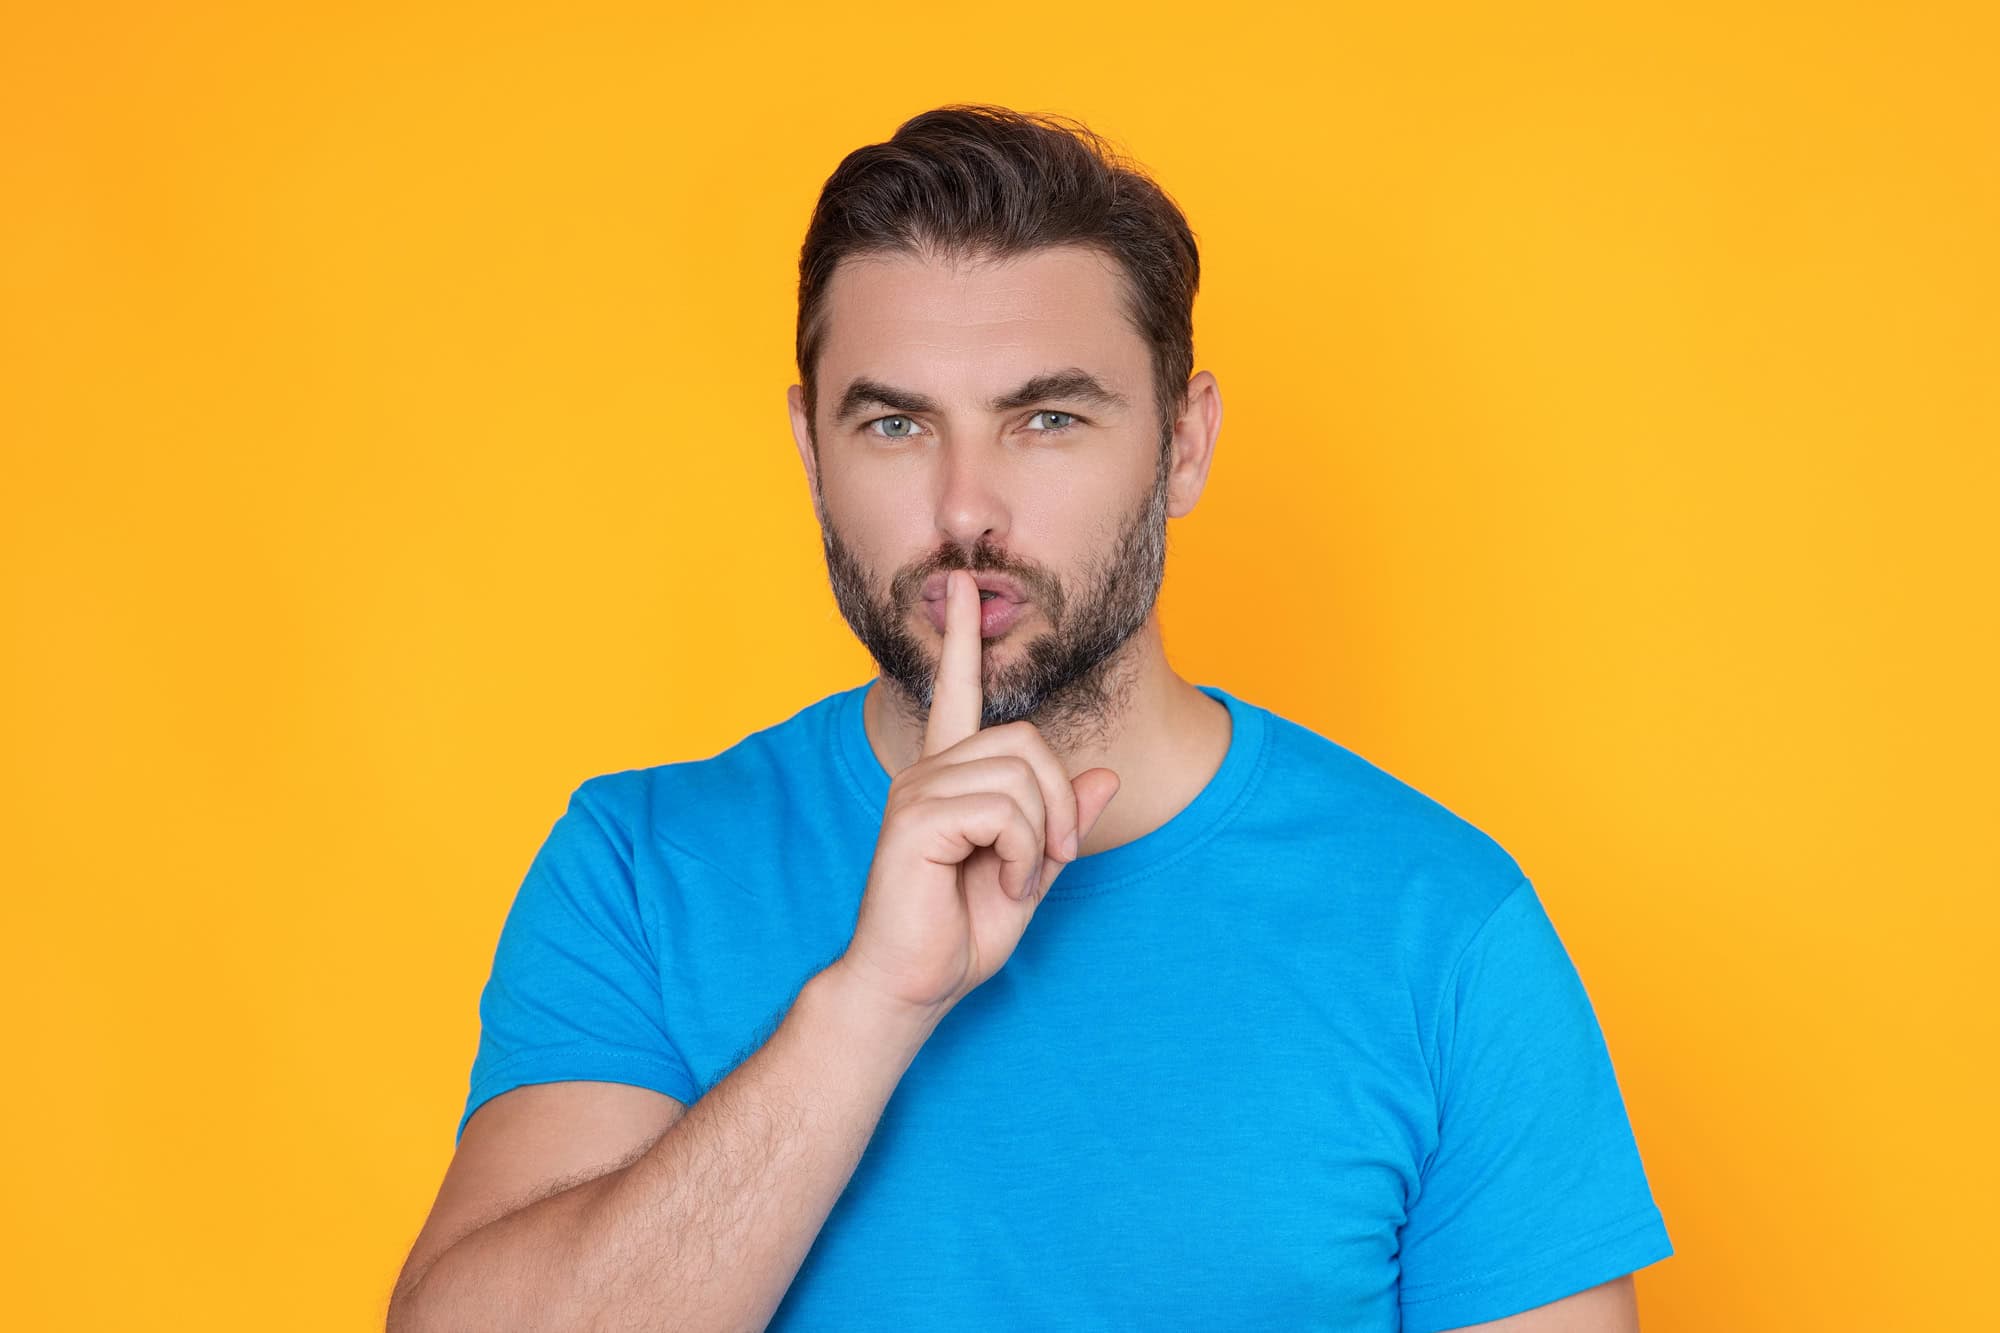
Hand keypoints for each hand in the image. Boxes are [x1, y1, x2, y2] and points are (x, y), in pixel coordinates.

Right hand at [835, 570, 1121, 1018]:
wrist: (911, 986)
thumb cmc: (959, 934)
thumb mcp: (1031, 876)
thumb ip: (1062, 825)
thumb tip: (1104, 775)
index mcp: (950, 778)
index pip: (956, 693)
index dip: (962, 638)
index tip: (962, 585)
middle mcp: (928, 771)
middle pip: (1027, 741)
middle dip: (1060, 802)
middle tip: (1051, 857)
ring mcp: (916, 790)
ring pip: (1022, 775)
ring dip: (1041, 836)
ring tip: (1016, 877)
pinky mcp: (914, 819)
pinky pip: (1003, 809)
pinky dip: (1022, 853)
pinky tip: (1001, 882)